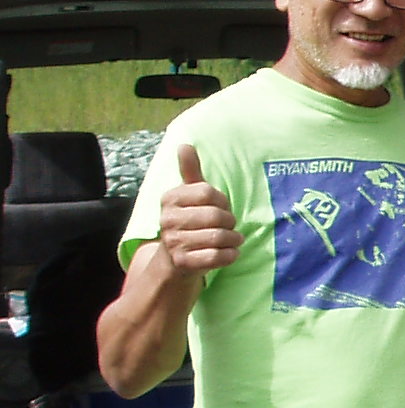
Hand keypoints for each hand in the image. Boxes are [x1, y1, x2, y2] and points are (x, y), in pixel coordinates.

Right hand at [158, 145, 241, 274]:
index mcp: (170, 199)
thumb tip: (184, 144)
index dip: (223, 201)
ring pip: (220, 237)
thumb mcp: (188, 194)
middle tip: (229, 226)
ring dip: (234, 239)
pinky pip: (219, 256)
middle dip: (230, 222)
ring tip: (232, 239)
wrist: (173, 259)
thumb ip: (190, 170)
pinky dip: (231, 254)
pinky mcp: (184, 263)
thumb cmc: (189, 221)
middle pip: (217, 216)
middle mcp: (167, 220)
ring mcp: (174, 242)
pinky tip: (229, 252)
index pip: (209, 193)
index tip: (220, 207)